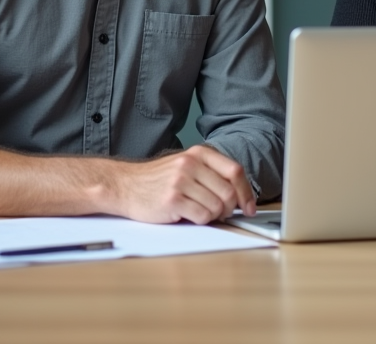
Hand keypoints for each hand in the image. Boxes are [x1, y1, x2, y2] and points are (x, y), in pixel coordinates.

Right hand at [107, 145, 255, 224]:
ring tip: (200, 213)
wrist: (125, 185)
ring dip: (214, 217)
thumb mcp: (185, 166)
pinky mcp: (172, 200)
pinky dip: (201, 221)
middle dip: (230, 209)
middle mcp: (191, 164)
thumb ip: (211, 174)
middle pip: (229, 192)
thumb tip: (240, 195)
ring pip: (217, 207)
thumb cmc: (158, 180)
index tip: (249, 207)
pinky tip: (189, 216)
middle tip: (222, 214)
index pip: (235, 171)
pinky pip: (202, 216)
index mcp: (199, 154)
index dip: (247, 192)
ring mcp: (181, 181)